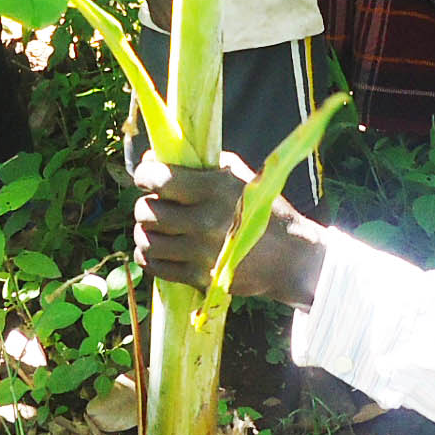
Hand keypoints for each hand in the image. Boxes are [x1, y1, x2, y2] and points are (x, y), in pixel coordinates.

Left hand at [133, 151, 323, 301]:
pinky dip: (150, 257)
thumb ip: (199, 166)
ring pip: (146, 240)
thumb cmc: (263, 210)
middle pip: (147, 212)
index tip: (146, 177)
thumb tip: (155, 157)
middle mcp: (205, 220)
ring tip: (157, 228)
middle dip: (146, 205)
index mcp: (214, 189)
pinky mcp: (199, 277)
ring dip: (146, 232)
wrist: (289, 257)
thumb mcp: (238, 177)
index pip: (158, 179)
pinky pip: (156, 266)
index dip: (145, 175)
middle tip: (156, 205)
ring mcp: (200, 252)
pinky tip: (159, 249)